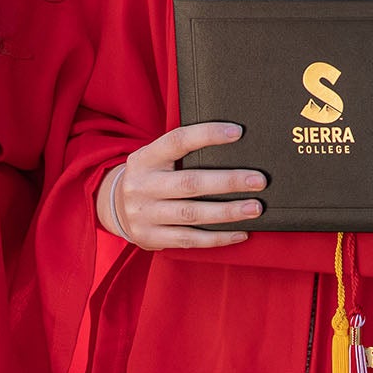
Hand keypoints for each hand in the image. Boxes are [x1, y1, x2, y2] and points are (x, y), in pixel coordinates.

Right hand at [97, 121, 266, 250]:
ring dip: (228, 212)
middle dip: (228, 181)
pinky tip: (241, 233)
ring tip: (255, 208)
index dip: (207, 135)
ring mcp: (144, 215)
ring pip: (192, 214)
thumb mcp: (156, 158)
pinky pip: (190, 239)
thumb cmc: (151, 175)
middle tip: (259, 181)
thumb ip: (183, 151)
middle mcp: (142, 186)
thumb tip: (234, 141)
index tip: (238, 132)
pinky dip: (218, 238)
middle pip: (190, 183)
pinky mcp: (150, 238)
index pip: (177, 141)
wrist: (113, 207)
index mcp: (145, 158)